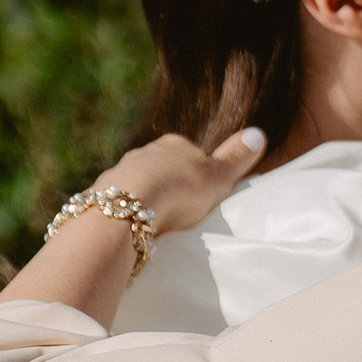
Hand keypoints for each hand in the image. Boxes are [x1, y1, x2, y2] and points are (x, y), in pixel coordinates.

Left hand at [0, 127, 265, 324]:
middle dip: (168, 184)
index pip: (188, 152)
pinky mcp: (101, 196)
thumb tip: (259, 132)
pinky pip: (118, 203)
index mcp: (172, 145)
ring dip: (145, 199)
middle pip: (160, 167)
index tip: (203, 192)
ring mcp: (119, 173)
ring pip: (136, 185)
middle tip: (180, 210)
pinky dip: (126, 213)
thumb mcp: (217, 176)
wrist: (128, 207)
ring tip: (156, 223)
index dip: (197, 171)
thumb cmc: (179, 189)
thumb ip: (235, 157)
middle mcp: (142, 153)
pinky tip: (133, 228)